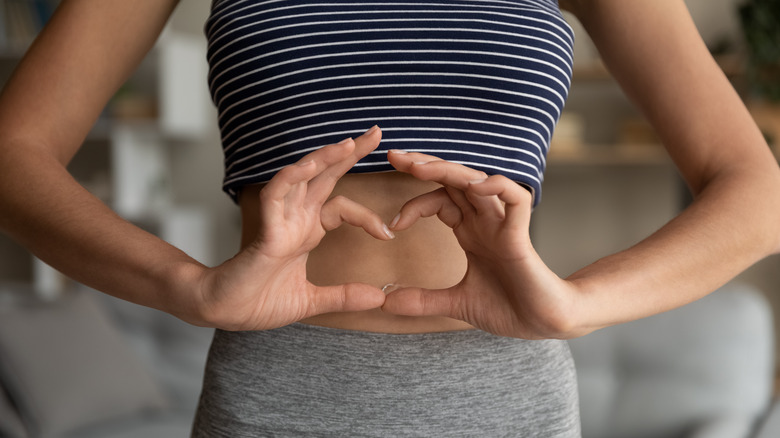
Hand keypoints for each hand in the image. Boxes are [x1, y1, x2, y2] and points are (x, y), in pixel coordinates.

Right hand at [195, 127, 390, 330]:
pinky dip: (292, 177)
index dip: (367, 215)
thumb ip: (343, 297)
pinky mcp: (265, 230)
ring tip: (349, 142)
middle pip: (326, 176)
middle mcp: (295, 219)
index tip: (389, 234)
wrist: (223, 313)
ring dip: (324, 157)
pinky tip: (311, 165)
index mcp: (307, 231)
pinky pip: (276, 194)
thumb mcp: (311, 301)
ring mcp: (280, 221)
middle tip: (376, 132)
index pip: (341, 206)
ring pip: (302, 177)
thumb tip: (379, 298)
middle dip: (349, 154)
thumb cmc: (257, 301)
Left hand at [382, 150, 582, 338]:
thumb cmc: (508, 308)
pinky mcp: (520, 236)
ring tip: (419, 167)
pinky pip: (515, 200)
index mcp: (471, 231)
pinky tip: (475, 186)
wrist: (543, 326)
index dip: (414, 205)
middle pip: (455, 181)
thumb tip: (385, 303)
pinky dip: (497, 187)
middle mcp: (486, 222)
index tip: (391, 225)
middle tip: (395, 156)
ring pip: (478, 183)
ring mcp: (503, 226)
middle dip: (425, 166)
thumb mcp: (455, 304)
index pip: (439, 200)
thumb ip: (422, 301)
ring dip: (449, 171)